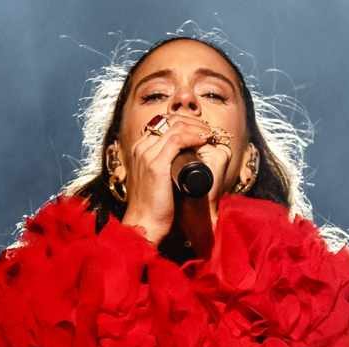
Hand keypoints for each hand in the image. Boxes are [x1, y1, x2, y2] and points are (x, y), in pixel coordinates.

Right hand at [119, 113, 232, 245]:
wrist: (145, 223)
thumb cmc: (153, 206)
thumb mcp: (155, 179)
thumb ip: (162, 166)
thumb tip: (181, 159)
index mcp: (139, 149)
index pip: (163, 124)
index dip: (184, 123)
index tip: (200, 130)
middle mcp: (141, 148)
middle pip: (169, 121)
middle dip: (192, 122)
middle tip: (207, 130)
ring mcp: (147, 155)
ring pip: (175, 128)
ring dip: (196, 127)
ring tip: (209, 134)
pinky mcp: (156, 164)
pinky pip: (178, 140)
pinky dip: (193, 136)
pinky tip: (204, 140)